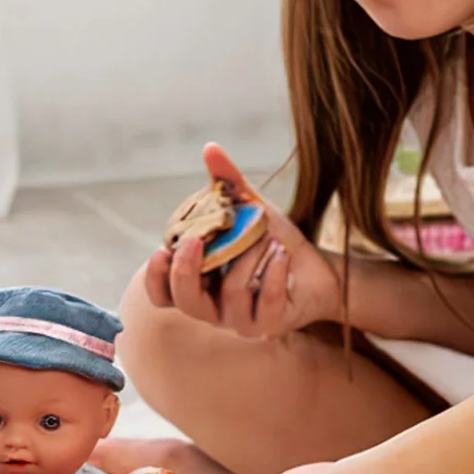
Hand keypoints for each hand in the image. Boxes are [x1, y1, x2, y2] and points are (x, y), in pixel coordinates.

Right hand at [144, 143, 340, 339]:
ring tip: (265, 239)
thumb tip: (210, 147)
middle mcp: (215, 309)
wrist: (319, 270)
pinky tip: (281, 254)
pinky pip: (267, 305)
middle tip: (197, 241)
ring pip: (231, 298)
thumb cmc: (273, 242)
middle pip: (187, 303)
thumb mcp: (249, 210)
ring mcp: (242, 321)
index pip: (163, 295)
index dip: (155, 278)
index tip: (161, 250)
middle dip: (186, 272)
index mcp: (199, 285)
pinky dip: (274, 275)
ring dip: (247, 262)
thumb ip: (227, 185)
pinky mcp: (272, 326)